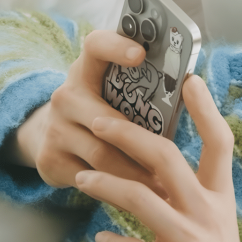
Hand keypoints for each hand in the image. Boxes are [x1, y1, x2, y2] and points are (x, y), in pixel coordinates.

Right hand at [11, 29, 166, 195]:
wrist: (49, 137)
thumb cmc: (100, 109)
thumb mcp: (111, 93)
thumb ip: (139, 90)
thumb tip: (192, 92)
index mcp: (86, 70)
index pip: (96, 46)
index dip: (116, 46)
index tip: (140, 54)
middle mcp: (66, 95)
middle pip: (107, 118)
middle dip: (143, 142)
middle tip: (174, 155)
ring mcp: (55, 129)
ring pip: (103, 154)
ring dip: (137, 172)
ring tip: (166, 183)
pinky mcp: (50, 160)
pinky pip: (92, 178)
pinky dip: (118, 188)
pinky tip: (139, 195)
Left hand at [74, 74, 239, 241]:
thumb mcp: (216, 218)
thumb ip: (195, 190)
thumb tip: (159, 154)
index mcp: (220, 196)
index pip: (220, 143)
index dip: (206, 110)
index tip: (190, 78)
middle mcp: (208, 214)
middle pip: (168, 159)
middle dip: (129, 136)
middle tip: (99, 122)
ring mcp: (189, 241)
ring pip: (140, 198)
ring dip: (105, 184)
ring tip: (82, 180)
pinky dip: (113, 241)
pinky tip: (100, 237)